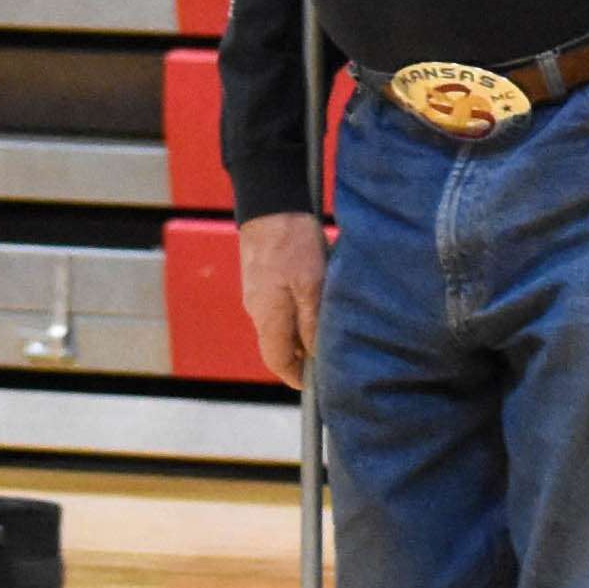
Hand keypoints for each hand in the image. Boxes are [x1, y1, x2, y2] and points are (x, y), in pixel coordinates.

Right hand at [235, 208, 322, 388]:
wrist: (269, 203)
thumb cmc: (291, 242)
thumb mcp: (312, 284)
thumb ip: (313, 322)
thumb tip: (317, 354)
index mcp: (267, 317)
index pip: (278, 361)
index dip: (296, 377)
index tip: (316, 384)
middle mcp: (257, 309)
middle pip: (279, 344)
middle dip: (304, 354)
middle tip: (331, 353)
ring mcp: (257, 292)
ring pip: (282, 323)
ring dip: (304, 328)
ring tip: (330, 321)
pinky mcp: (261, 277)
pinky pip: (281, 303)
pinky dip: (299, 308)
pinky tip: (320, 295)